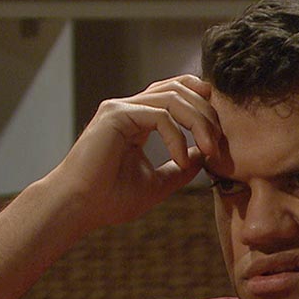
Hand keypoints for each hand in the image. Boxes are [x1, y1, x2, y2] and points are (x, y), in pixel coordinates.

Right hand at [49, 75, 221, 229]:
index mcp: (137, 119)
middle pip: (180, 89)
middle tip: (219, 146)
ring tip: (210, 151)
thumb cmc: (109, 200)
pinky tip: (180, 160)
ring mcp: (121, 108)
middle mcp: (128, 108)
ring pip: (173, 97)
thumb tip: (205, 156)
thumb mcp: (157, 183)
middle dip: (207, 114)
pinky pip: (160, 115)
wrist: (78, 208)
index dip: (203, 107)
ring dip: (199, 123)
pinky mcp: (116, 115)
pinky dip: (177, 137)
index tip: (219, 138)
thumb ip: (181, 167)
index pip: (176, 94)